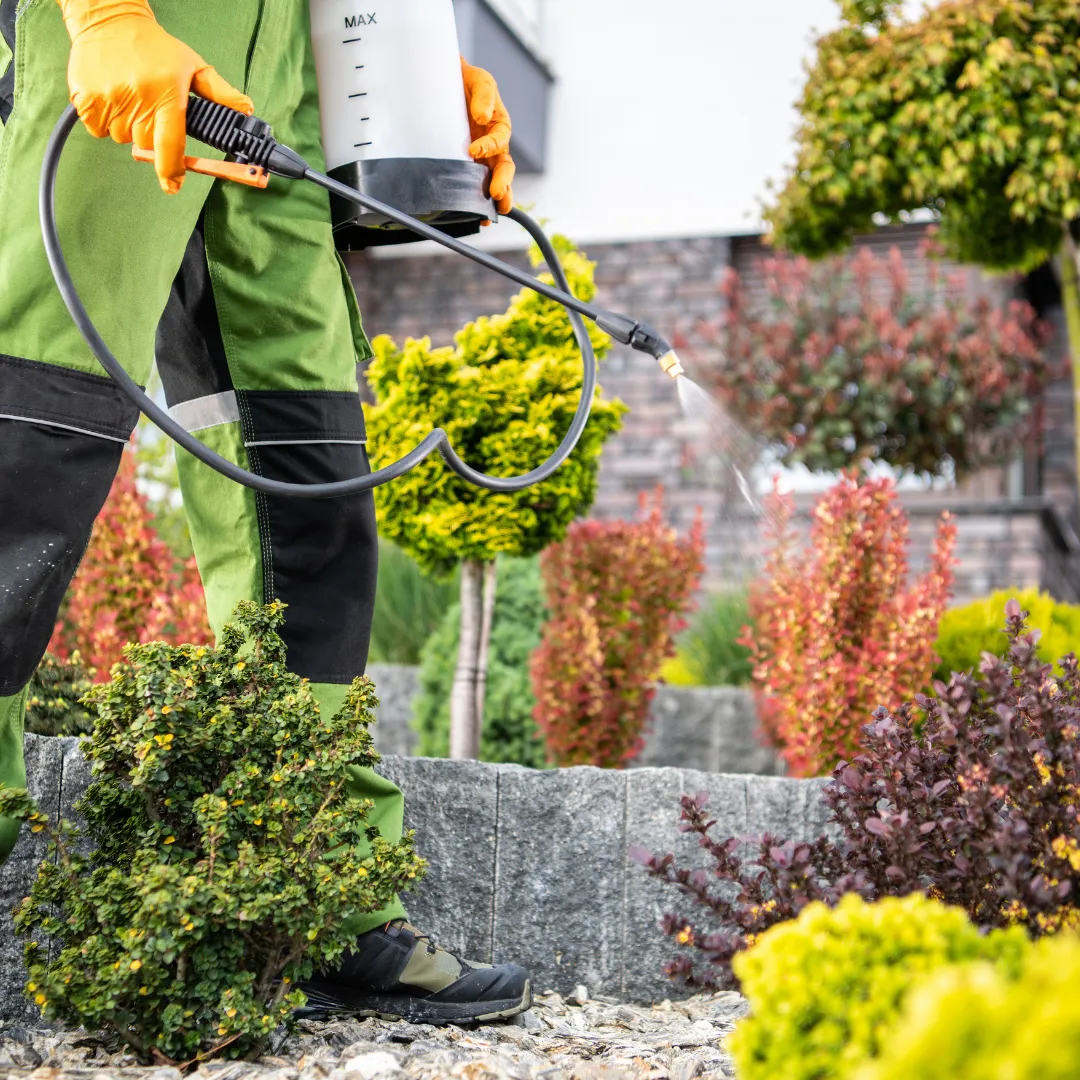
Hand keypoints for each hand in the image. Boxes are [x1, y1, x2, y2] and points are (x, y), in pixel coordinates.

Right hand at [59, 0, 252, 193]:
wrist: (108, 19)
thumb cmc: (155, 47)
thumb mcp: (193, 66)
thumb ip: (220, 93)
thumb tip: (246, 111)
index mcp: (166, 94)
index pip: (170, 144)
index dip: (171, 169)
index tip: (172, 184)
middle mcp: (137, 98)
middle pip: (146, 144)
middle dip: (151, 135)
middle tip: (150, 108)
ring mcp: (108, 99)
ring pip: (121, 138)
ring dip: (127, 127)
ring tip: (130, 97)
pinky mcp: (85, 99)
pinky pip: (98, 129)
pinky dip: (104, 121)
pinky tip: (112, 97)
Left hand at [461, 58, 514, 214]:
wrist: (446, 84)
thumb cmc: (467, 82)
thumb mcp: (479, 81)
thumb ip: (483, 96)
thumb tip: (482, 116)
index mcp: (500, 128)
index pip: (499, 141)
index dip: (489, 146)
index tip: (474, 150)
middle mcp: (494, 147)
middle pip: (504, 169)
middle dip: (503, 183)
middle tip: (498, 195)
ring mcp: (482, 160)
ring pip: (494, 182)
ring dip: (496, 199)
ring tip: (491, 214)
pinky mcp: (467, 168)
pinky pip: (476, 186)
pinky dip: (479, 203)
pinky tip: (476, 217)